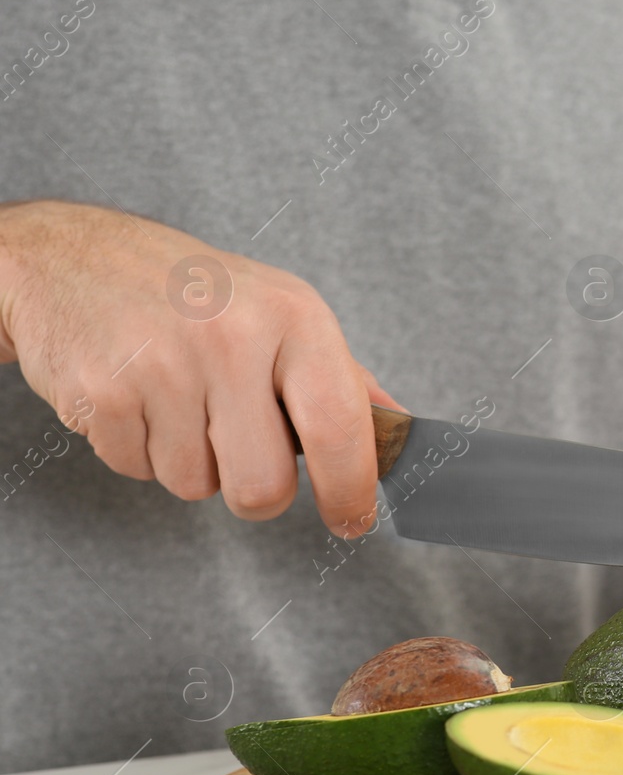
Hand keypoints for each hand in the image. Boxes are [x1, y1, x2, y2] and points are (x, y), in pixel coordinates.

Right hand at [0, 200, 398, 534]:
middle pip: (263, 487)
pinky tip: (136, 397)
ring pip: (195, 486)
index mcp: (295, 317)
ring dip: (189, 462)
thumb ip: (342, 377)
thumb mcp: (282, 311)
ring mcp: (164, 364)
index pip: (341, 429)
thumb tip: (401, 429)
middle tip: (238, 448)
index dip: (350, 490)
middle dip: (254, 490)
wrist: (70, 256)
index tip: (351, 519)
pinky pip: (137, 470)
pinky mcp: (102, 391)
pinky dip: (137, 449)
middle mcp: (234, 337)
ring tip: (177, 400)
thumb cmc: (193, 292)